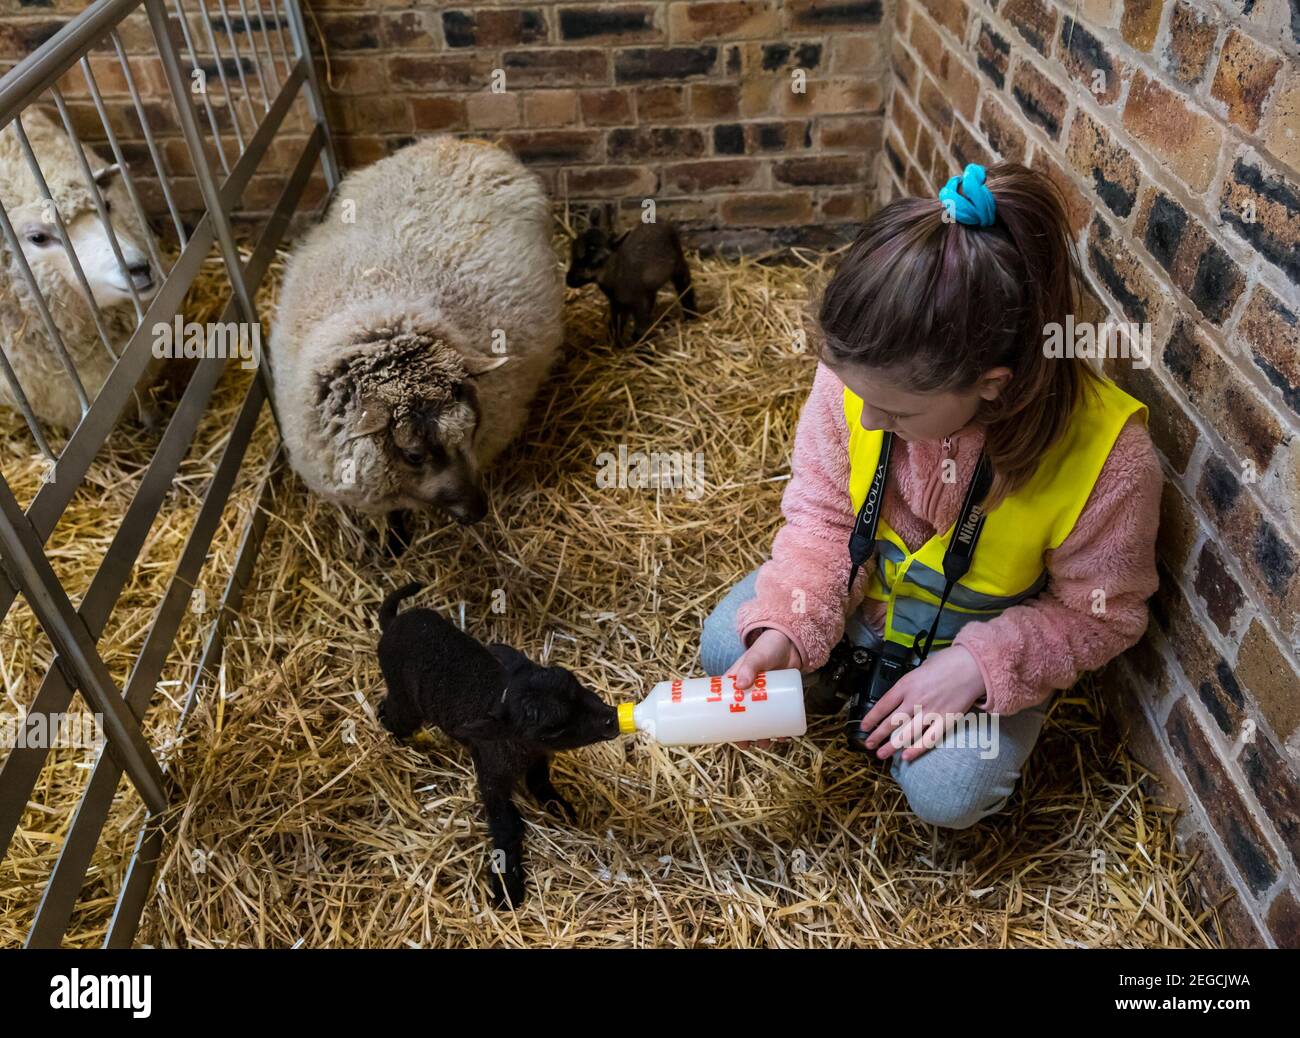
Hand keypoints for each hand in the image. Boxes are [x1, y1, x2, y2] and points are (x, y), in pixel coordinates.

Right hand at [727, 629, 801, 749]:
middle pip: (742, 719)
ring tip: (768, 743)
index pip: (723, 705)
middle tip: (748, 744)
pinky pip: (777, 717)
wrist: (792, 642)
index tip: (724, 736)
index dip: (722, 722)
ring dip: (763, 735)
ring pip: (760, 721)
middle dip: (744, 734)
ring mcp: (763, 698)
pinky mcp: (778, 699)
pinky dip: (780, 728)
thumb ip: (750, 666)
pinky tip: (783, 736)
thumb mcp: (756, 656)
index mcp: (734, 684)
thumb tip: (741, 684)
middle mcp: (747, 693)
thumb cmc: (768, 647)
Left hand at [857, 645, 985, 762]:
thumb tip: (901, 696)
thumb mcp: (919, 668)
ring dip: (891, 746)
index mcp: (906, 685)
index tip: (864, 726)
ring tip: (881, 754)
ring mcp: (930, 712)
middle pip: (891, 723)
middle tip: (868, 744)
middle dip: (877, 736)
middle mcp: (915, 700)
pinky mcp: (945, 721)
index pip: (882, 705)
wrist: (972, 666)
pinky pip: (928, 739)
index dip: (871, 718)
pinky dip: (916, 750)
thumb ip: (909, 684)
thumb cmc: (947, 662)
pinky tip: (906, 757)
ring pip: (906, 734)